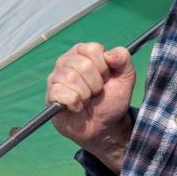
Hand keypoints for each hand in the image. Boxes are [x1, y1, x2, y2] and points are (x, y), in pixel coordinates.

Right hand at [46, 42, 135, 171]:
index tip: (107, 78)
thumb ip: (123, 58)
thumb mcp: (126, 77)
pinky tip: (77, 107)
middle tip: (96, 92)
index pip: (92, 49)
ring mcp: (56, 77)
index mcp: (83, 52)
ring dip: (86, 94)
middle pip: (83, 65)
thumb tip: (109, 55)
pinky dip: (74, 103)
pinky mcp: (50, 94)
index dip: (104, 67)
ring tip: (87, 100)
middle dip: (96, 83)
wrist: (104, 126)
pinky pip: (59, 92)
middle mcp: (67, 61)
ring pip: (71, 77)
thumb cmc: (112, 99)